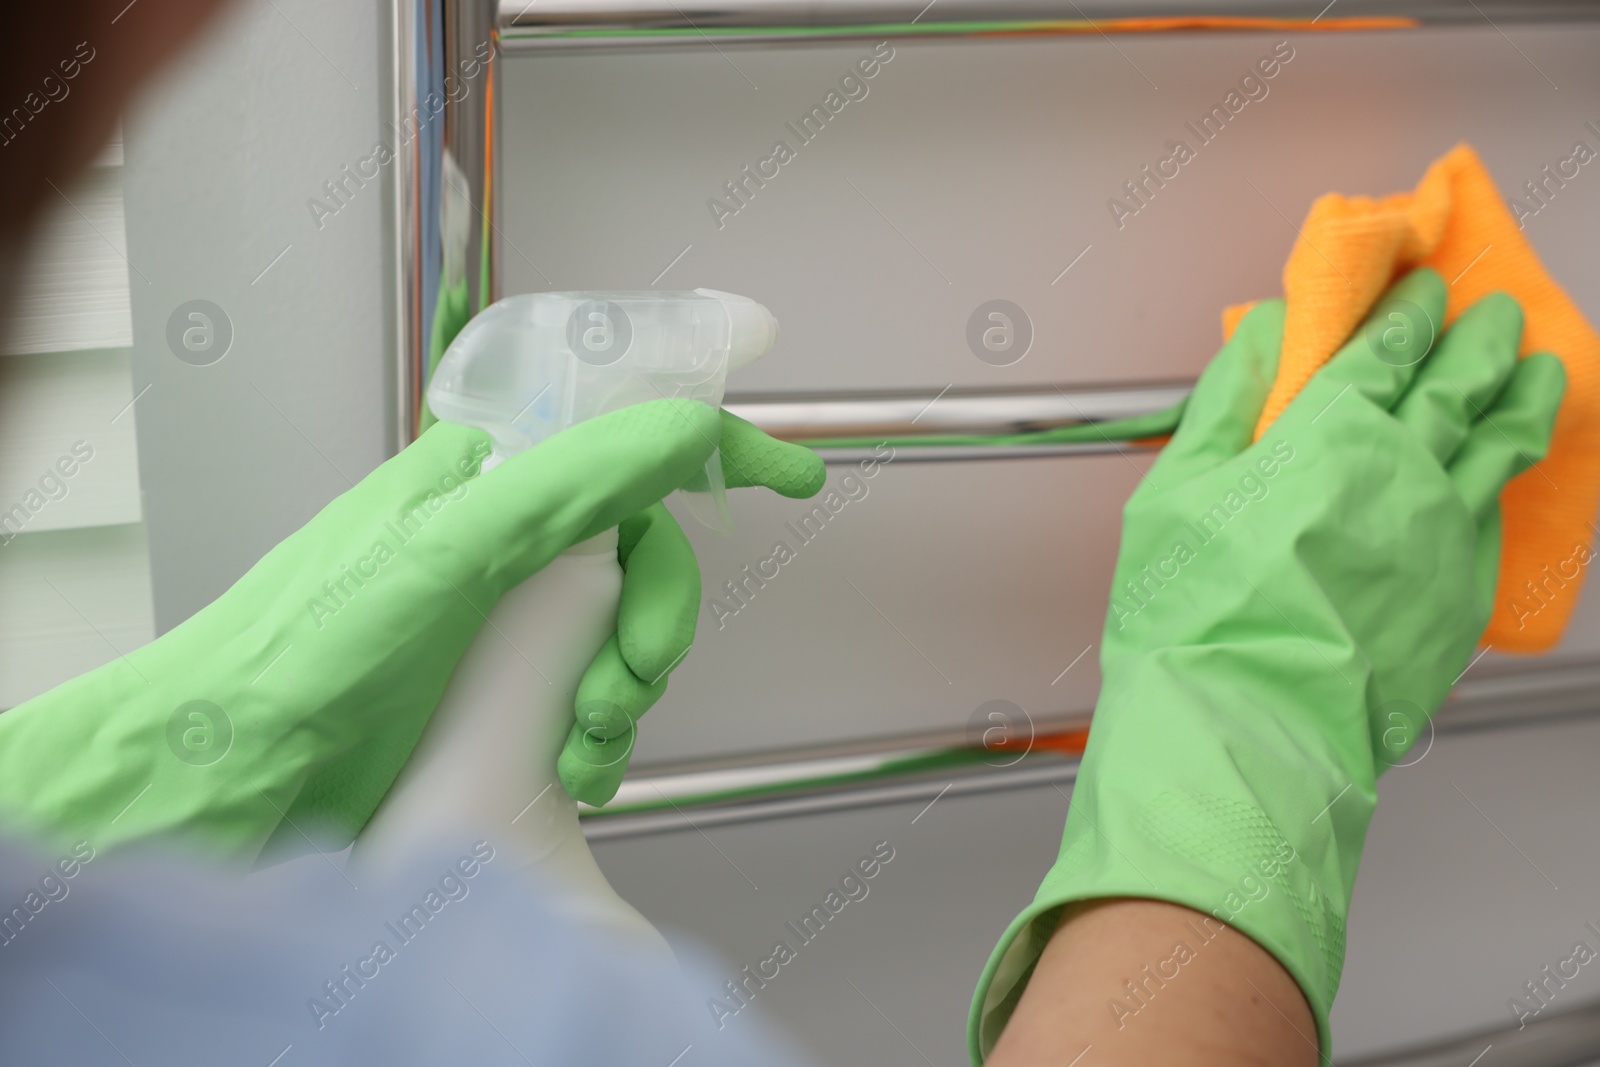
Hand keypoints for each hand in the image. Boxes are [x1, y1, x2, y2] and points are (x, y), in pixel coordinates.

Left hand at [0, 399, 821, 859]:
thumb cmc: (307, 649)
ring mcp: (500, 618)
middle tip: (630, 677)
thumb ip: (569, 485)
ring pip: (621, 629)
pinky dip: (603, 733)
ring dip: (630, 686)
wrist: (226, 774)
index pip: (627, 440)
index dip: (717, 451)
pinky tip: (577, 769)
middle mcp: (501, 538)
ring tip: (588, 741)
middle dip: (658, 617)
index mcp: (486, 477)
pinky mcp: (495, 689)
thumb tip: (685, 428)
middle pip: (642, 552)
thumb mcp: (448, 551)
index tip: (794, 478)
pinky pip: (588, 692)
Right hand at [971, 269, 1564, 1061]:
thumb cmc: (1197, 618)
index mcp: (1330, 433)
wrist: (1249, 728)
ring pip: (1502, 442)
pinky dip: (1516, 476)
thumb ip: (1223, 405)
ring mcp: (1445, 533)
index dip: (1410, 311)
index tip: (1424, 289)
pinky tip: (1514, 470)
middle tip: (1491, 314)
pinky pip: (1504, 516)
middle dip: (1478, 339)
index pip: (1387, 347)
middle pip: (1459, 382)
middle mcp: (1404, 470)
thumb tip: (1261, 340)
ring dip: (1521, 395)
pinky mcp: (1463, 594)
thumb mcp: (1176, 492)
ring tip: (1536, 371)